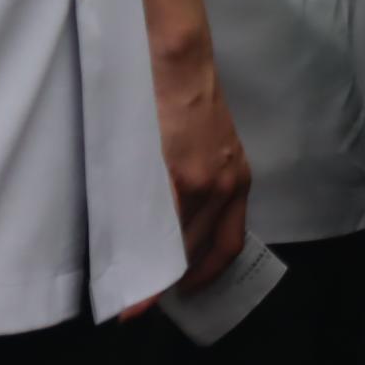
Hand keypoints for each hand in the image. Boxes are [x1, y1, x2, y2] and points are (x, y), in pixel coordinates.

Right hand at [150, 47, 251, 294]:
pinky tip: (128, 264)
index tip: (185, 291)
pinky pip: (165, 223)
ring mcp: (206, 182)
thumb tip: (169, 218)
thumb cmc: (183, 101)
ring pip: (182, 242)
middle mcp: (227, 186)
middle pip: (202, 249)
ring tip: (132, 291)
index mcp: (236, 180)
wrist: (180, 66)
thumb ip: (196, 181)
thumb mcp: (204, 148)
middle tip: (146, 298)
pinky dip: (147, 249)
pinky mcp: (182, 175)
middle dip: (175, 279)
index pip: (228, 242)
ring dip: (158, 270)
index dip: (207, 273)